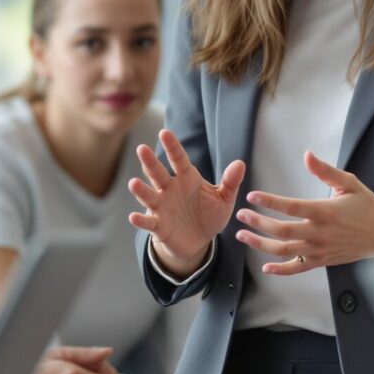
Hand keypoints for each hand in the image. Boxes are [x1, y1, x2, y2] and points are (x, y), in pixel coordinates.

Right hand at [128, 129, 243, 275]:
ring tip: (133, 183)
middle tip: (141, 149)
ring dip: (141, 190)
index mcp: (187, 178)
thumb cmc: (210, 215)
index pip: (179, 159)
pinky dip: (141, 220)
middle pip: (158, 173)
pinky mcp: (159, 226)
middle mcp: (171, 189)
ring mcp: (162, 207)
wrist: (199, 240)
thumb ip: (230, 182)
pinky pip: (148, 222)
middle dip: (150, 162)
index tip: (164, 133)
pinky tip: (133, 217)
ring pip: (149, 196)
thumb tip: (240, 163)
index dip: (172, 146)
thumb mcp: (224, 199)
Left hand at [234, 152, 373, 274]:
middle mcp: (319, 232)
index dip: (270, 201)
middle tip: (241, 216)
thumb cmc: (367, 205)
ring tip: (243, 235)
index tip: (252, 196)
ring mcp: (319, 250)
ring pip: (284, 250)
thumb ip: (325, 171)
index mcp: (325, 211)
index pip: (291, 206)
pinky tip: (265, 267)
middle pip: (282, 230)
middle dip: (258, 223)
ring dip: (260, 245)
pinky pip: (297, 268)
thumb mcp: (349, 183)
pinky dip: (280, 270)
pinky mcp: (322, 261)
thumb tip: (307, 155)